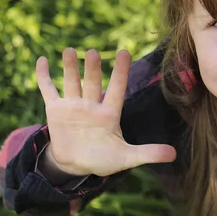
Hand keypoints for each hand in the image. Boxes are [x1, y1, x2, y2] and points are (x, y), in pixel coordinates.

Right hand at [35, 48, 176, 176]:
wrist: (76, 165)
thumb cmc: (104, 159)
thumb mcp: (127, 158)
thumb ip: (149, 153)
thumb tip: (174, 155)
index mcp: (110, 113)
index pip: (117, 88)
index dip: (120, 71)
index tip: (124, 52)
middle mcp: (92, 105)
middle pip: (92, 82)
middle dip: (92, 68)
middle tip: (92, 52)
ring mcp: (73, 106)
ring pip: (72, 82)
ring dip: (69, 68)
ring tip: (69, 50)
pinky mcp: (56, 111)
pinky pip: (48, 91)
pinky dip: (44, 77)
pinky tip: (42, 61)